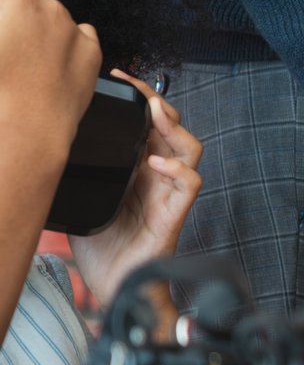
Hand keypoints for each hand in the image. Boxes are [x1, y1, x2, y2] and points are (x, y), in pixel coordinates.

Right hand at [0, 0, 101, 162]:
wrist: (24, 131)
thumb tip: (3, 33)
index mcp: (15, 0)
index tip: (1, 34)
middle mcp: (49, 8)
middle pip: (20, 4)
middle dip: (8, 21)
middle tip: (5, 49)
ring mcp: (75, 29)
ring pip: (47, 21)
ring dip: (34, 33)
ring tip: (21, 64)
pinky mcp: (92, 51)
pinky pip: (76, 37)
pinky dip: (62, 46)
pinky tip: (46, 67)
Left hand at [69, 70, 203, 304]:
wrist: (115, 285)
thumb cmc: (102, 248)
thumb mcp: (83, 198)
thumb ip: (80, 173)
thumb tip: (51, 144)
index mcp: (139, 169)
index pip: (150, 124)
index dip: (140, 99)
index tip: (120, 79)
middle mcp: (159, 177)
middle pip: (175, 128)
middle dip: (159, 103)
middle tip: (139, 90)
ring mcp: (170, 194)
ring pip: (191, 149)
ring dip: (175, 129)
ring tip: (157, 115)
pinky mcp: (175, 215)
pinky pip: (191, 184)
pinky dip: (177, 171)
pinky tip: (157, 164)